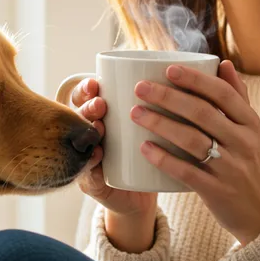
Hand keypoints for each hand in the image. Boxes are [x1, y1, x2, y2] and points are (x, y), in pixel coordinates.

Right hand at [69, 78, 157, 218]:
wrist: (145, 190)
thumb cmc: (149, 149)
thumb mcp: (153, 122)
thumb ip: (159, 101)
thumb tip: (181, 70)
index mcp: (99, 116)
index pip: (85, 97)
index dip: (86, 89)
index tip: (96, 82)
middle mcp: (87, 135)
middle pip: (79, 116)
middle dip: (88, 108)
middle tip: (101, 105)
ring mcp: (87, 159)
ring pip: (81, 142)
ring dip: (87, 132)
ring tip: (99, 127)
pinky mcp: (93, 183)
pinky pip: (88, 175)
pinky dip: (92, 166)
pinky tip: (97, 157)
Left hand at [130, 60, 259, 244]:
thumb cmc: (251, 165)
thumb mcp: (252, 131)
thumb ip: (238, 97)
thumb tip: (224, 63)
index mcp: (250, 123)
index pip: (222, 94)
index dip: (195, 80)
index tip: (168, 69)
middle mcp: (243, 142)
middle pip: (202, 113)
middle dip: (168, 97)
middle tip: (140, 88)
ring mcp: (230, 168)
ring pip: (192, 140)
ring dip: (160, 124)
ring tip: (135, 113)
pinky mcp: (216, 191)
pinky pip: (187, 172)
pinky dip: (164, 159)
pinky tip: (144, 148)